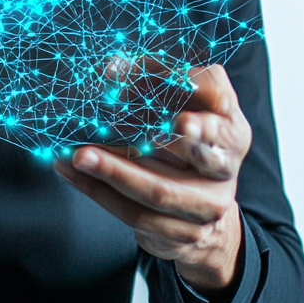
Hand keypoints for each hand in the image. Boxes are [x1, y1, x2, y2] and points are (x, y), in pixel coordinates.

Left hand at [54, 64, 251, 291]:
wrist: (199, 205)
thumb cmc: (180, 137)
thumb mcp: (178, 102)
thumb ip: (152, 78)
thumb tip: (112, 69)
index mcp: (231, 129)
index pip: (222, 116)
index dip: (203, 116)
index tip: (179, 119)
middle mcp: (226, 168)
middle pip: (198, 158)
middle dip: (163, 143)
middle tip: (126, 135)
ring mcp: (207, 206)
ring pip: (158, 191)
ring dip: (112, 171)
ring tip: (77, 155)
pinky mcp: (181, 233)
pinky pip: (136, 214)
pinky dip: (98, 192)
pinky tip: (72, 173)